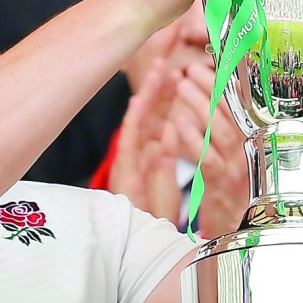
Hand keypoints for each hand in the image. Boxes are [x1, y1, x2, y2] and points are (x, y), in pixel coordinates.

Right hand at [109, 62, 180, 225]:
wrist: (140, 242)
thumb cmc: (152, 215)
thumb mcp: (166, 179)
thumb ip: (168, 154)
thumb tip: (172, 129)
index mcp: (151, 154)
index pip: (160, 118)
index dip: (167, 95)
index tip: (177, 73)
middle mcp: (139, 153)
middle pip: (149, 114)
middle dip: (157, 87)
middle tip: (164, 60)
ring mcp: (131, 160)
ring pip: (139, 121)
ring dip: (147, 96)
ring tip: (155, 72)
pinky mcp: (125, 171)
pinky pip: (130, 143)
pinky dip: (133, 122)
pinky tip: (137, 103)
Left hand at [171, 60, 249, 236]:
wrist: (245, 238)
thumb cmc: (238, 194)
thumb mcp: (240, 159)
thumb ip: (231, 131)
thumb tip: (218, 98)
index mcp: (258, 142)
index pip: (246, 106)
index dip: (229, 83)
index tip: (214, 62)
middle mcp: (251, 153)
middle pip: (233, 113)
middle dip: (212, 86)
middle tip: (192, 68)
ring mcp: (237, 170)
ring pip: (219, 131)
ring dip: (200, 105)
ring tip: (182, 84)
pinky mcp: (220, 188)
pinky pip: (206, 160)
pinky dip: (192, 140)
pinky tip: (178, 124)